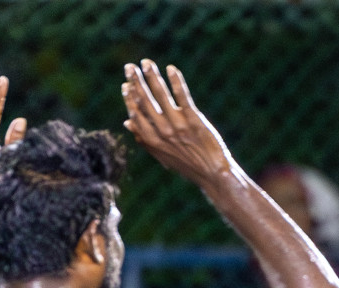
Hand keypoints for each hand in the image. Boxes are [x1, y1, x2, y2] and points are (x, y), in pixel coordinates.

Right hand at [122, 60, 231, 183]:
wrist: (212, 173)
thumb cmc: (187, 164)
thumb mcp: (162, 154)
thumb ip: (144, 138)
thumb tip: (127, 121)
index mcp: (152, 140)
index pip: (136, 113)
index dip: (130, 97)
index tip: (126, 83)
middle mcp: (162, 131)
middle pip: (145, 101)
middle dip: (136, 82)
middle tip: (130, 66)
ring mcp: (178, 125)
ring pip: (161, 95)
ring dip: (153, 76)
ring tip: (146, 62)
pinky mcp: (194, 120)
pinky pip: (182, 97)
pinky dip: (176, 82)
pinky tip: (171, 69)